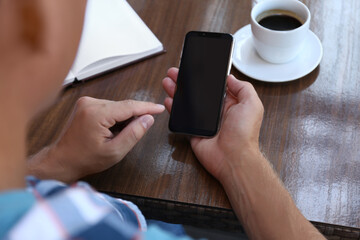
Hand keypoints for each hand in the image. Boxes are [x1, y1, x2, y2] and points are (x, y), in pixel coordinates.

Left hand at [27, 97, 164, 182]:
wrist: (63, 160)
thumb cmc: (85, 158)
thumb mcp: (115, 151)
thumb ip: (134, 133)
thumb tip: (148, 119)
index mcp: (96, 114)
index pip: (129, 106)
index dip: (147, 107)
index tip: (160, 108)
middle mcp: (90, 103)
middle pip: (123, 106)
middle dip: (133, 118)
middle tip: (132, 134)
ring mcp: (86, 102)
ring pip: (117, 107)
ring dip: (123, 119)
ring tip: (115, 136)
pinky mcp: (86, 105)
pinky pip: (109, 108)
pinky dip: (115, 118)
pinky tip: (110, 131)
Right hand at [162, 68, 263, 181]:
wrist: (233, 158)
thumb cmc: (244, 133)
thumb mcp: (251, 104)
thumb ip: (243, 88)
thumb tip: (231, 77)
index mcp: (230, 103)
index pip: (214, 86)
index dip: (204, 77)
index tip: (195, 67)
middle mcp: (216, 111)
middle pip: (197, 93)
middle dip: (186, 81)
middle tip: (176, 72)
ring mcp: (203, 121)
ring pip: (187, 103)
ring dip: (177, 91)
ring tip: (168, 81)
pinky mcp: (193, 131)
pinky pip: (181, 118)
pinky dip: (174, 108)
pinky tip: (168, 99)